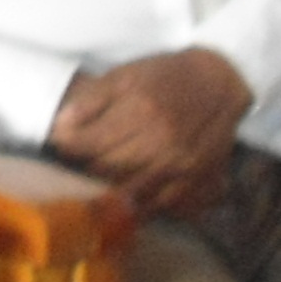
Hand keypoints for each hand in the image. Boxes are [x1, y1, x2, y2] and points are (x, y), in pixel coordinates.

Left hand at [48, 49, 251, 218]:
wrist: (219, 83)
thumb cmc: (165, 76)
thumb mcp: (124, 76)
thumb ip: (90, 101)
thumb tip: (60, 128)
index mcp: (140, 111)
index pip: (87, 144)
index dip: (68, 146)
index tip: (64, 142)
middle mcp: (161, 141)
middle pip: (105, 168)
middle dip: (87, 163)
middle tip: (84, 156)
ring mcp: (179, 164)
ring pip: (127, 190)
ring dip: (108, 185)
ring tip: (102, 173)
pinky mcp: (194, 179)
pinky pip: (158, 205)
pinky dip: (138, 206)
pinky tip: (126, 198)